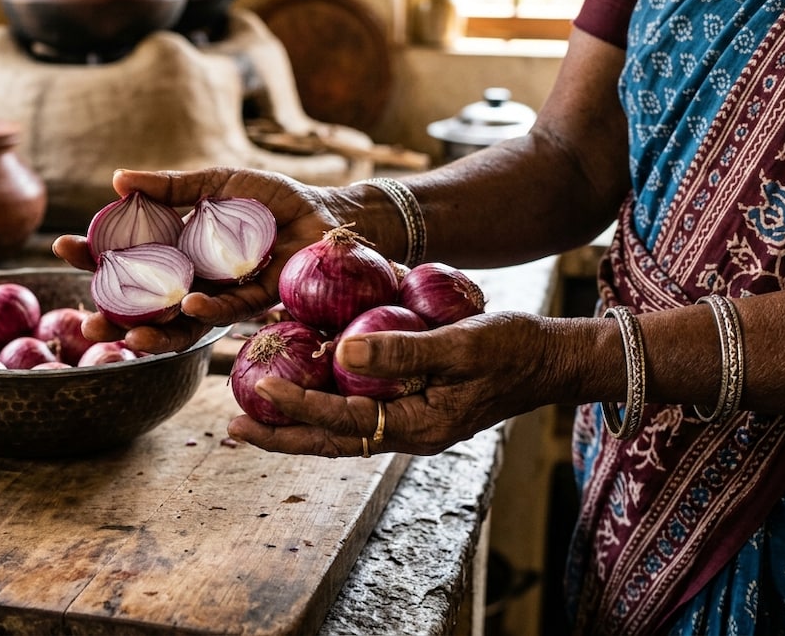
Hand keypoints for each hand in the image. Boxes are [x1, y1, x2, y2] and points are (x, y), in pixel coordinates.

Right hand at [52, 166, 351, 352]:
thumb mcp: (217, 183)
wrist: (324, 213)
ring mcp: (222, 295)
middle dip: (113, 313)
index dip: (94, 256)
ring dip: (152, 331)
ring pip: (179, 322)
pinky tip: (188, 307)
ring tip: (127, 335)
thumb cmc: (270, 199)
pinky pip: (227, 312)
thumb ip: (171, 187)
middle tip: (87, 318)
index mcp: (177, 248)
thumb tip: (117, 179)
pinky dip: (206, 311)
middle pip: (145, 301)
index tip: (63, 248)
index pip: (126, 257)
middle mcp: (194, 278)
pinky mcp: (256, 302)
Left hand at [227, 311, 570, 456]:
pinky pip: (360, 408)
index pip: (344, 423)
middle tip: (234, 427)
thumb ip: (403, 351)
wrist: (550, 360)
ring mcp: (411, 421)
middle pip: (332, 441)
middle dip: (283, 436)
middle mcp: (409, 431)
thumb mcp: (460, 344)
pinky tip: (307, 380)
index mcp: (419, 426)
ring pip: (342, 429)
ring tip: (254, 411)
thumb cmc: (513, 349)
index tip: (262, 393)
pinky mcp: (415, 404)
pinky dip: (327, 400)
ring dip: (298, 421)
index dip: (300, 409)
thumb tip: (341, 352)